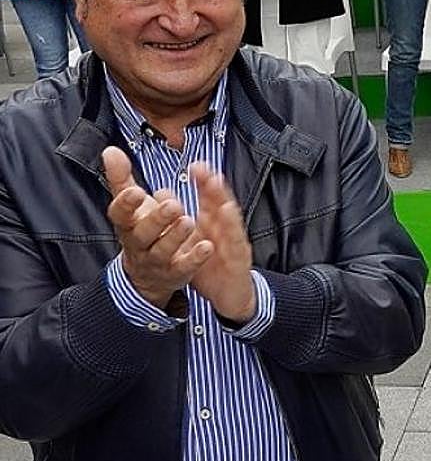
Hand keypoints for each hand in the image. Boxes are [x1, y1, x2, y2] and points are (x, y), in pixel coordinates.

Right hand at [103, 146, 212, 309]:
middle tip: (173, 205)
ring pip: (162, 251)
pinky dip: (195, 258)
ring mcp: (156, 261)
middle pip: (142, 234)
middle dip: (156, 219)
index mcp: (127, 225)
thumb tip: (110, 150)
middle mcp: (139, 244)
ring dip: (175, 236)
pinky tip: (207, 246)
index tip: (136, 191)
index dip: (126, 204)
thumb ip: (121, 179)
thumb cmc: (141, 229)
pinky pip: (184, 267)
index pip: (119, 215)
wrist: (146, 274)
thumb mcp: (130, 205)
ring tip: (188, 220)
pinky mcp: (175, 273)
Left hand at [186, 162, 256, 323]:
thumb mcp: (193, 241)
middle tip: (203, 169)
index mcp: (213, 223)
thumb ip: (179, 218)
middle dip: (212, 185)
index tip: (194, 165)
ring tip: (216, 185)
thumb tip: (161, 193)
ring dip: (223, 202)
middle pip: (220, 203)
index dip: (202, 181)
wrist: (231, 295)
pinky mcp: (239, 259)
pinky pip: (235, 244)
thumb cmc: (213, 266)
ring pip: (230, 219)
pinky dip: (232, 229)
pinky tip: (226, 216)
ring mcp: (234, 242)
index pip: (208, 198)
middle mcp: (225, 229)